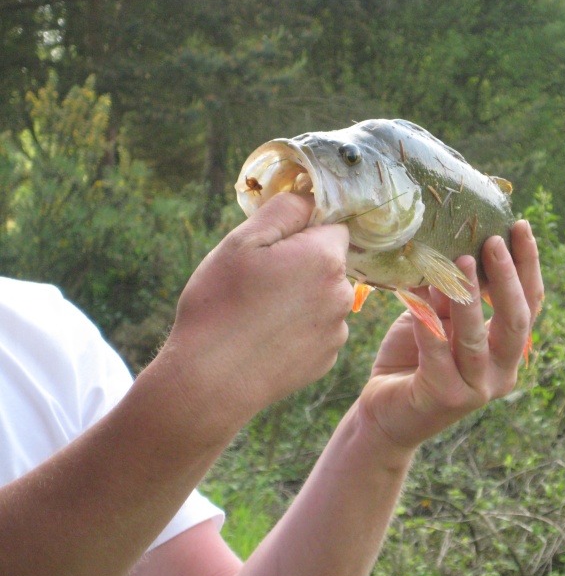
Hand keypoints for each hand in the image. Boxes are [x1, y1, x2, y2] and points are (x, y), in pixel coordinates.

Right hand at [159, 192, 353, 423]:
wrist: (211, 380)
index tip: (273, 246)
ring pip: (323, 297)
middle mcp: (341, 294)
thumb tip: (311, 195)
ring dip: (301, 298)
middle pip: (330, 263)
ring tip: (258, 313)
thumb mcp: (242, 241)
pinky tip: (266, 337)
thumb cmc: (221, 304)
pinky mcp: (326, 359)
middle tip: (259, 280)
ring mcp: (337, 330)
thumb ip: (284, 209)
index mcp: (326, 258)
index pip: (333, 226)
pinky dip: (298, 329)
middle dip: (302, 264)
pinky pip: (317, 330)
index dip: (302, 231)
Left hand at [356, 220, 543, 452]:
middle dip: (507, 278)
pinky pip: (437, 352)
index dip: (528, 266)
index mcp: (508, 351)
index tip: (520, 226)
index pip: (530, 304)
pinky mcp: (446, 398)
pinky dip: (427, 320)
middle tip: (493, 240)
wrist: (384, 410)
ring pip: (478, 337)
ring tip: (461, 260)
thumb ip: (455, 292)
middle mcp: (501, 373)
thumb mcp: (439, 318)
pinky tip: (417, 292)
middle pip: (516, 321)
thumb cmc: (415, 358)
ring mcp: (476, 389)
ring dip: (470, 296)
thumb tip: (461, 244)